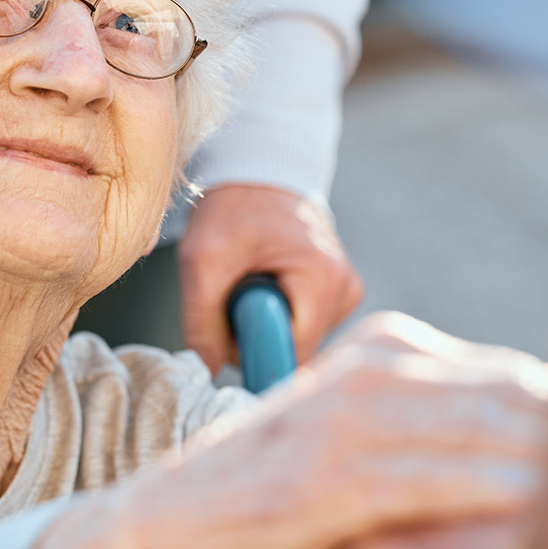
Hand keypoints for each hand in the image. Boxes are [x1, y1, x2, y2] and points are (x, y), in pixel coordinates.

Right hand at [22, 313, 547, 548]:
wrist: (175, 517)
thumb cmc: (281, 482)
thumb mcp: (357, 432)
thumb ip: (428, 422)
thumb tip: (525, 436)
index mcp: (383, 348)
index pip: (504, 374)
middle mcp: (373, 369)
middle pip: (506, 398)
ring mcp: (354, 419)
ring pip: (482, 438)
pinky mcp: (336, 476)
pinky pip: (439, 485)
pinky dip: (495, 501)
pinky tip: (539, 521)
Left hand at [178, 184, 363, 371]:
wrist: (256, 175)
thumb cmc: (233, 210)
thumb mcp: (203, 261)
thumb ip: (201, 322)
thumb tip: (206, 373)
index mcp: (324, 278)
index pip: (293, 354)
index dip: (256, 351)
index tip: (229, 332)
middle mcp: (346, 287)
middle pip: (297, 349)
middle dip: (258, 334)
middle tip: (233, 297)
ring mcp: (346, 289)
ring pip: (300, 340)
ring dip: (266, 323)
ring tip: (249, 284)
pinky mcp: (340, 291)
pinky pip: (305, 325)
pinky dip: (279, 313)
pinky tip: (268, 285)